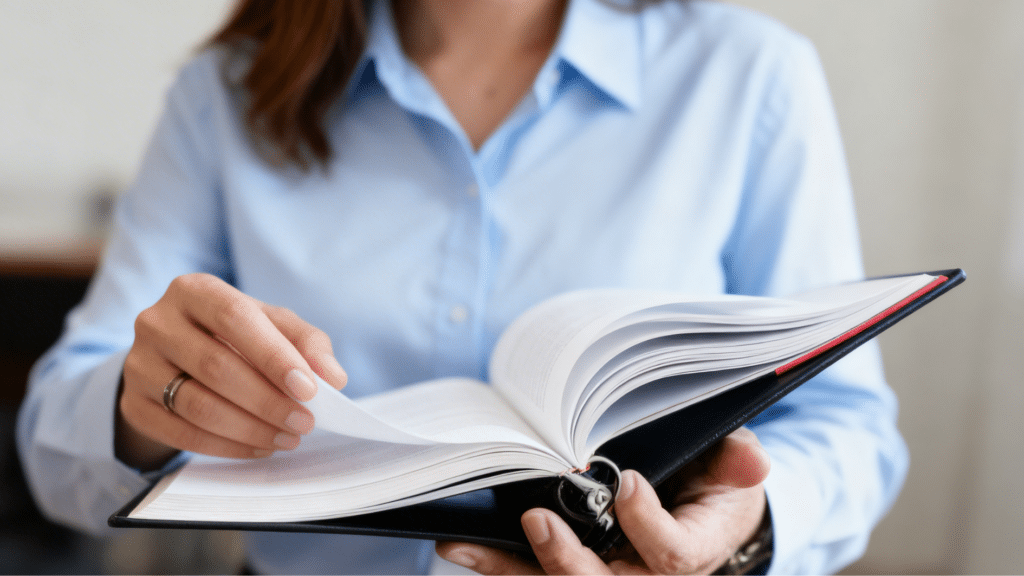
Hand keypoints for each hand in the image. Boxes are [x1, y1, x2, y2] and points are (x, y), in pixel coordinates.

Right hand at [116, 273, 347, 468]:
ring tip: (288, 438)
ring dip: (250, 428)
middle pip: (216, 366)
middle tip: (304, 423)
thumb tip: (334, 377)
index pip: (235, 318)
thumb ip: (307, 343)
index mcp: (194, 290)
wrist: (174, 358)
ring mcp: (138, 364)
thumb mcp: (272, 325)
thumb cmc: (235, 336)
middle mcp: (157, 322)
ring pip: (197, 405)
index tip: (310, 389)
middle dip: (267, 401)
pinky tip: (259, 447)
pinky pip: (181, 433)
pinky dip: (226, 446)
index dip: (274, 356)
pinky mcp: (133, 405)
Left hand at [436, 428, 769, 574]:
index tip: (630, 484)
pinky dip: (496, 564)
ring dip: (509, 568)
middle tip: (538, 521)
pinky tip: (460, 547)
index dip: (648, 525)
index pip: (671, 555)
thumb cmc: (714, 480)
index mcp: (693, 552)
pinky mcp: (576, 568)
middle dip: (567, 560)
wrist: (697, 507)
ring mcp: (608, 575)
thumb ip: (737, 460)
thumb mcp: (733, 464)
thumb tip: (753, 460)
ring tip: (464, 546)